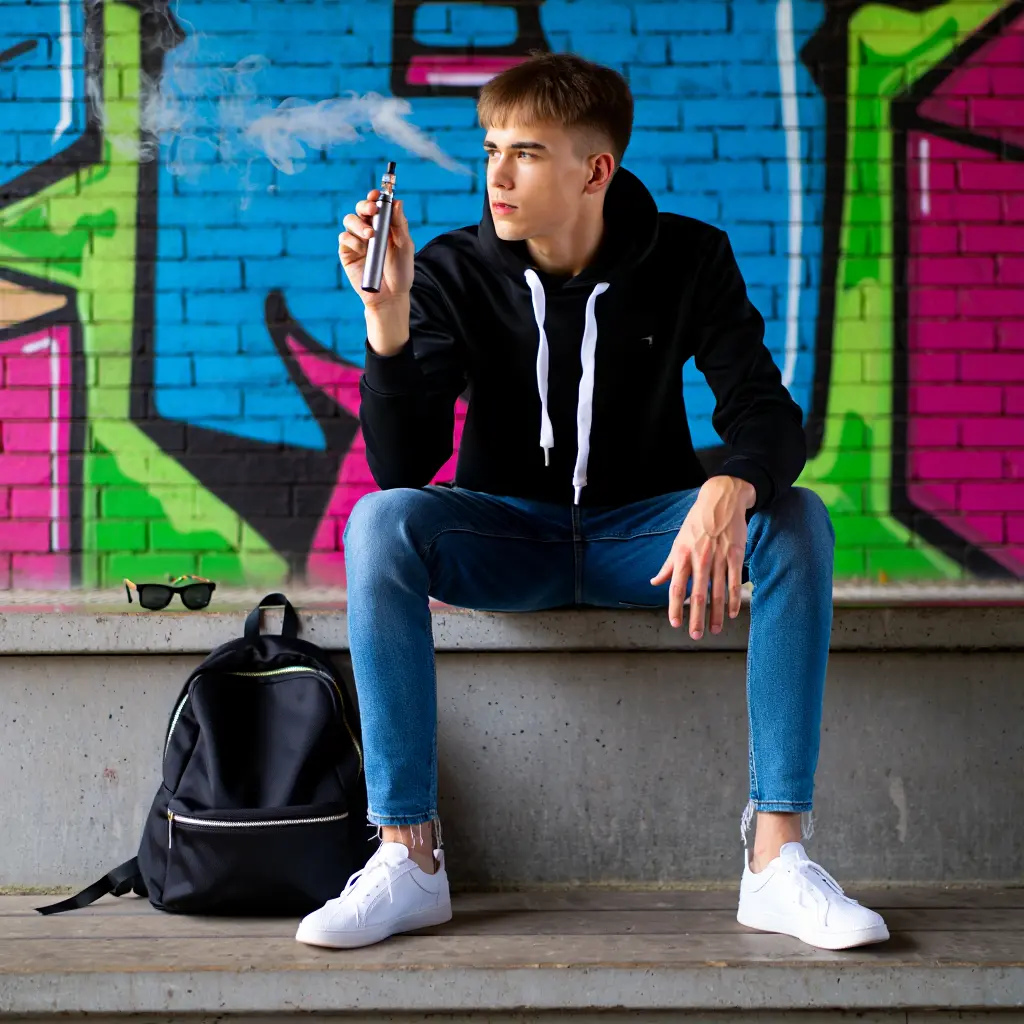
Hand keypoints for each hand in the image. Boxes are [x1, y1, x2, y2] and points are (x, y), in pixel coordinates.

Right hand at [338, 190, 413, 309]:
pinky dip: (352, 239)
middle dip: (365, 206)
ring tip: (370, 236)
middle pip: (360, 209)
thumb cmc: (400, 272)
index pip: (376, 205)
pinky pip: (344, 238)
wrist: (391, 296)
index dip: (375, 197)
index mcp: (384, 226)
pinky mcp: (347, 253)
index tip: (377, 195)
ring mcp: (357, 241)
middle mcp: (368, 230)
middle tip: (372, 211)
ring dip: (359, 223)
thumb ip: (400, 225)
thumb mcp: (405, 247)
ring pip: (349, 220)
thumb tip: (398, 202)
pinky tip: (362, 249)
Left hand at [650, 476, 754, 638]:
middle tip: (696, 635)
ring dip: (716, 614)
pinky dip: (734, 600)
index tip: (675, 623)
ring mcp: (718, 558)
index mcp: (682, 556)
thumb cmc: (696, 522)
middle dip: (697, 618)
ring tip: (715, 629)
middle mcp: (699, 559)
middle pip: (698, 595)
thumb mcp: (678, 541)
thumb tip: (655, 582)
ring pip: (718, 592)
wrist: (721, 500)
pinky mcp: (735, 555)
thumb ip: (668, 565)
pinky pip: (734, 582)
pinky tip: (731, 613)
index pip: (677, 587)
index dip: (675, 608)